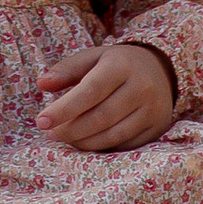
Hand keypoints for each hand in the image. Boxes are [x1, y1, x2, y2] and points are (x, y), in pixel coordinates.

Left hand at [36, 41, 176, 149]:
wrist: (160, 69)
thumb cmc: (117, 64)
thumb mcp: (93, 57)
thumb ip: (67, 70)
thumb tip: (42, 84)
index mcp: (121, 65)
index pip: (90, 91)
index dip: (64, 109)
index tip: (42, 121)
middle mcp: (141, 87)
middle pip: (100, 117)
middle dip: (71, 130)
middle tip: (50, 133)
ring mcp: (152, 109)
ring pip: (113, 135)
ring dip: (84, 142)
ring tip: (66, 138)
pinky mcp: (157, 127)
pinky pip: (126, 144)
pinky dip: (103, 146)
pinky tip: (88, 142)